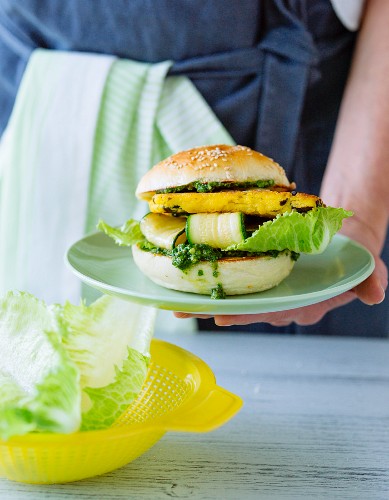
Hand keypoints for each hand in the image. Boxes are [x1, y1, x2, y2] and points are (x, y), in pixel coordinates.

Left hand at [174, 216, 386, 327]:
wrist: (341, 241)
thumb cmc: (349, 254)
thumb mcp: (364, 265)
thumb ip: (370, 279)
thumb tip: (376, 293)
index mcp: (302, 305)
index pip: (271, 313)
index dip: (247, 315)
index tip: (223, 316)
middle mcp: (280, 303)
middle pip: (243, 310)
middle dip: (213, 310)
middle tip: (182, 310)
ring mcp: (267, 290)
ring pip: (232, 297)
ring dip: (203, 297)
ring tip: (172, 299)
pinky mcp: (258, 274)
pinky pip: (232, 279)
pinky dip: (211, 277)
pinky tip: (186, 276)